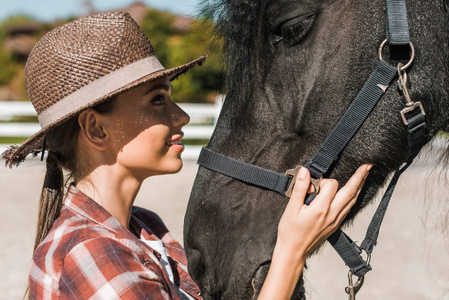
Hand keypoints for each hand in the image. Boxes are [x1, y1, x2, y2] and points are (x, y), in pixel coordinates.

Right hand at [258, 164, 370, 299]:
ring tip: (365, 174)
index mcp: (321, 209)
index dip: (322, 181)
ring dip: (359, 186)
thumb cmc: (290, 231)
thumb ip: (300, 188)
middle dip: (360, 177)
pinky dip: (353, 198)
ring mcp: (336, 221)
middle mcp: (332, 214)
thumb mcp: (291, 208)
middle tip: (368, 165)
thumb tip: (305, 171)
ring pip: (352, 200)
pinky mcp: (336, 225)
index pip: (331, 186)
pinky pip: (348, 208)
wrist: (293, 252)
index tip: (311, 185)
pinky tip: (353, 192)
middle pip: (350, 192)